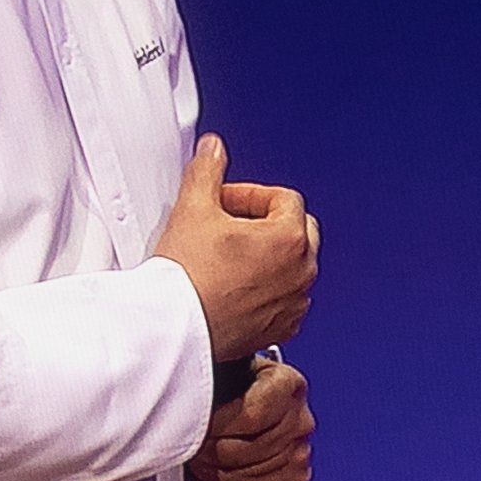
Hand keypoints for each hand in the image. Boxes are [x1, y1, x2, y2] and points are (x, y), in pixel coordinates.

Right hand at [167, 133, 314, 360]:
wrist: (177, 329)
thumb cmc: (188, 278)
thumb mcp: (193, 208)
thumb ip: (207, 170)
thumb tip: (213, 150)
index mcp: (291, 238)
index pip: (284, 198)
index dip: (250, 194)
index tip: (223, 203)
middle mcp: (302, 272)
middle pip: (297, 229)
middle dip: (265, 222)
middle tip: (227, 226)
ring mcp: (294, 302)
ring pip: (291, 265)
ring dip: (266, 256)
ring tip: (227, 257)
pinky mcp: (282, 328)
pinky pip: (285, 298)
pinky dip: (267, 288)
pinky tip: (233, 287)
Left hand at [192, 355, 313, 480]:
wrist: (250, 400)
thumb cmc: (236, 384)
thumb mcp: (227, 366)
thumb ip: (217, 368)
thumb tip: (191, 390)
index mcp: (288, 384)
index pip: (251, 416)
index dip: (215, 426)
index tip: (193, 425)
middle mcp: (301, 420)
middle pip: (246, 450)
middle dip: (208, 453)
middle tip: (188, 448)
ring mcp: (301, 452)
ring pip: (245, 476)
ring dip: (212, 475)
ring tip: (197, 462)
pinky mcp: (296, 478)